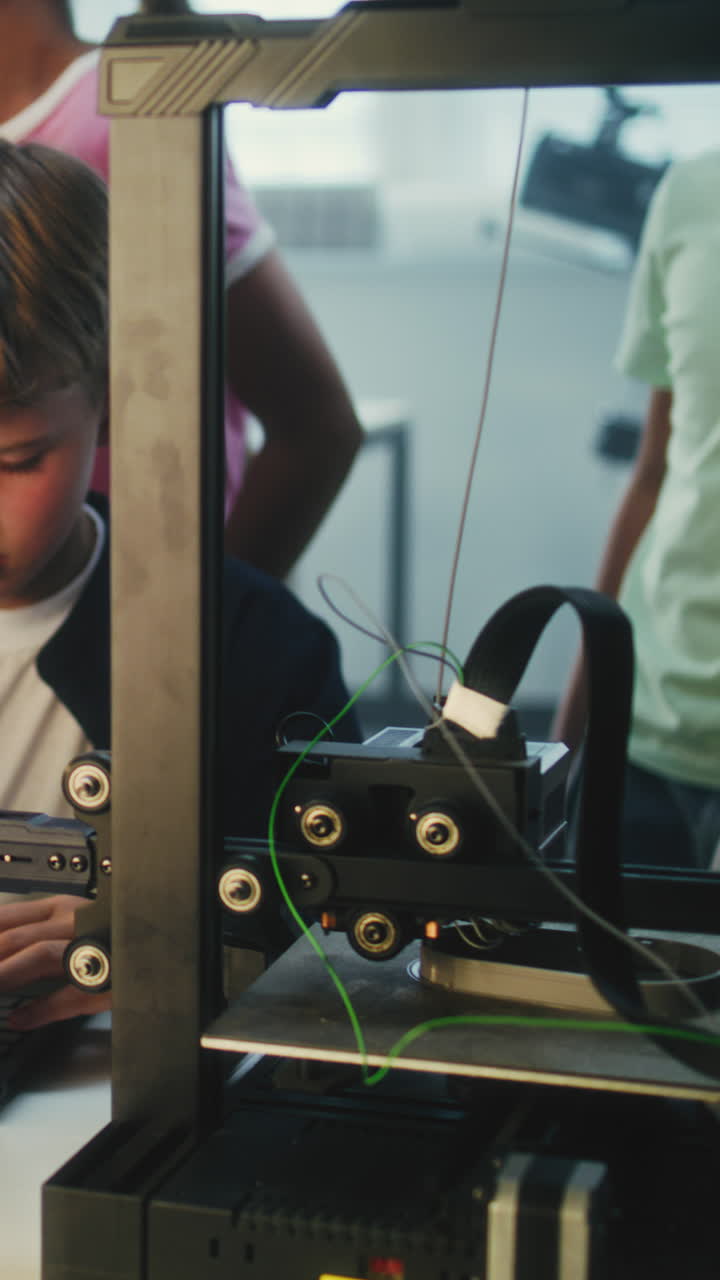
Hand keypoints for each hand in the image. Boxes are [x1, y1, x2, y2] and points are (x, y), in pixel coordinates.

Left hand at [0, 895, 110, 1028]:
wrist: (161, 945)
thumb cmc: (118, 937)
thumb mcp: (73, 926)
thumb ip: (39, 936)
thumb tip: (2, 953)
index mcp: (60, 908)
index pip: (4, 918)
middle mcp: (73, 921)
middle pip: (14, 938)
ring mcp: (91, 946)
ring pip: (39, 954)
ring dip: (6, 974)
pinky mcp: (108, 975)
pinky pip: (70, 993)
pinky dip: (41, 1009)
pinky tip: (20, 1019)